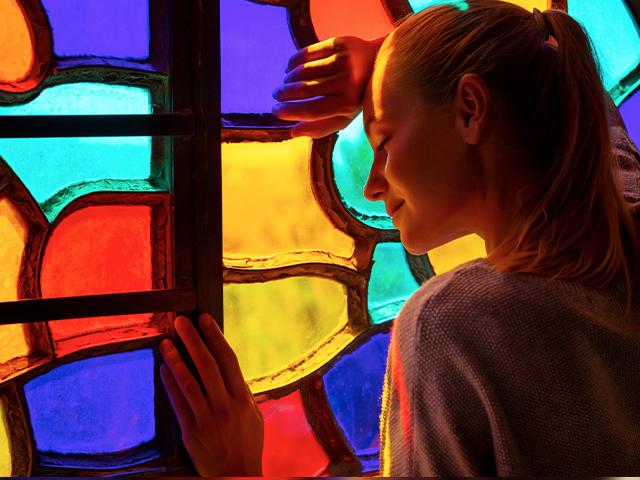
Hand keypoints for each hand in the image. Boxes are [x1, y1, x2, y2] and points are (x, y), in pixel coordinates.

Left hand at [159, 313, 263, 475]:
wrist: (236, 476)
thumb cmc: (248, 444)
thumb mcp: (253, 415)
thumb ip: (242, 391)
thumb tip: (230, 368)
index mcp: (243, 400)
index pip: (228, 360)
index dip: (215, 337)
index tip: (204, 319)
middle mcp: (226, 407)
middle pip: (207, 367)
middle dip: (194, 341)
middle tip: (181, 322)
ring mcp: (207, 420)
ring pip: (189, 383)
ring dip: (176, 360)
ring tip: (166, 341)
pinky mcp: (191, 433)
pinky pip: (178, 404)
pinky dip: (170, 385)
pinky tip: (163, 369)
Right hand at [272, 35, 385, 137]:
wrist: (378, 62)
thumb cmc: (356, 96)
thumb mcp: (344, 116)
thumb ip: (320, 128)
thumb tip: (293, 133)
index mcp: (347, 103)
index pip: (312, 110)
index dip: (290, 112)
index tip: (275, 111)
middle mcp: (346, 82)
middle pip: (305, 90)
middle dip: (285, 94)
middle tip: (276, 95)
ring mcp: (342, 60)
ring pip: (304, 71)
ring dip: (288, 79)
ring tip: (284, 83)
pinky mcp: (338, 43)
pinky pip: (307, 53)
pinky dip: (294, 62)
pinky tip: (289, 68)